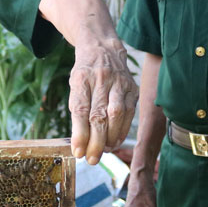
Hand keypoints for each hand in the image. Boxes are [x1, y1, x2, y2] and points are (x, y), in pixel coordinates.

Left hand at [68, 38, 137, 164]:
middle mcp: (101, 79)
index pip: (80, 110)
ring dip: (110, 138)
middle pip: (99, 115)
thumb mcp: (75, 85)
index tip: (77, 152)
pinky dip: (122, 130)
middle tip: (91, 159)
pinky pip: (129, 112)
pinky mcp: (132, 87)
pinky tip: (115, 141)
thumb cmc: (85, 72)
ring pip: (116, 114)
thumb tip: (80, 142)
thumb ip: (77, 110)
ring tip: (103, 151)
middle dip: (95, 142)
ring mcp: (119, 82)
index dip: (79, 134)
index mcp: (81, 78)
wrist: (103, 47)